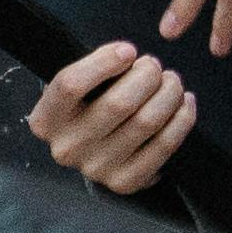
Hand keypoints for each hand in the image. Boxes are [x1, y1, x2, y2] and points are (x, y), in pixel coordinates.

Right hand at [26, 43, 197, 197]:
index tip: (128, 50)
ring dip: (169, 94)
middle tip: (154, 66)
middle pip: (117, 104)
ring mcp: (97, 169)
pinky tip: (185, 103)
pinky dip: (181, 120)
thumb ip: (95, 70)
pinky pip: (164, 145)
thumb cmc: (87, 109)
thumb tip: (130, 56)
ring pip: (145, 122)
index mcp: (46, 120)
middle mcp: (68, 148)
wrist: (91, 153)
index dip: (103, 62)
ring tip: (172, 81)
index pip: (70, 85)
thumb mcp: (77, 89)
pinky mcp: (125, 182)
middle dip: (147, 76)